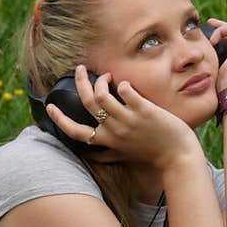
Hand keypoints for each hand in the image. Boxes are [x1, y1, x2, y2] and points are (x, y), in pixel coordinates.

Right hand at [46, 65, 199, 171]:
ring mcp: (128, 120)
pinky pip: (124, 89)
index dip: (59, 119)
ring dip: (101, 80)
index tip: (49, 105)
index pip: (76, 132)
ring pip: (101, 94)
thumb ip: (107, 152)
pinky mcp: (143, 111)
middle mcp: (114, 131)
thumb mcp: (125, 154)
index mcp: (107, 140)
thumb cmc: (152, 153)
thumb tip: (91, 155)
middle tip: (82, 69)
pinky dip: (122, 83)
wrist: (178, 156)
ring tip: (108, 76)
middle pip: (87, 102)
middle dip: (80, 81)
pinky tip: (126, 84)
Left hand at [205, 18, 226, 89]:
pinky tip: (213, 40)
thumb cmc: (222, 86)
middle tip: (208, 23)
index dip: (217, 39)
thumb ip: (210, 66)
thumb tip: (197, 66)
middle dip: (219, 28)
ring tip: (208, 25)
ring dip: (219, 28)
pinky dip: (222, 30)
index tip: (205, 37)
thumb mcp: (214, 74)